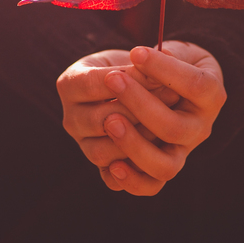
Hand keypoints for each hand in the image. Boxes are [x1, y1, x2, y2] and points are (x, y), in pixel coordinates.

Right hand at [57, 50, 180, 178]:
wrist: (140, 90)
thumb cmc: (136, 69)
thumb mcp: (135, 61)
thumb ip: (143, 69)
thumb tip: (162, 74)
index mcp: (70, 84)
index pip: (94, 84)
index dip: (131, 80)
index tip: (160, 75)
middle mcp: (71, 118)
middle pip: (100, 120)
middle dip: (140, 108)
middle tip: (173, 95)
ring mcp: (85, 145)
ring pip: (103, 153)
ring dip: (140, 139)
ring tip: (169, 122)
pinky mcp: (103, 168)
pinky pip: (112, 181)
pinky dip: (132, 176)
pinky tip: (155, 154)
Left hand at [100, 41, 225, 196]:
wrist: (178, 87)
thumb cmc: (175, 62)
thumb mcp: (177, 51)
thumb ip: (164, 56)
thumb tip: (141, 59)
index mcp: (211, 96)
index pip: (195, 84)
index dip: (165, 69)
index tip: (136, 51)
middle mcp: (200, 129)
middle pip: (174, 127)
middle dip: (140, 103)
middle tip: (113, 78)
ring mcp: (182, 153)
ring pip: (164, 166)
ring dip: (133, 145)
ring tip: (109, 120)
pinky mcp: (160, 170)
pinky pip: (150, 186)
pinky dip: (131, 180)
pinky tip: (112, 165)